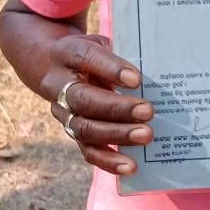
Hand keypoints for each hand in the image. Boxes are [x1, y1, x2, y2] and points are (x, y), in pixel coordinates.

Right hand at [41, 34, 153, 175]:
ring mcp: (64, 112)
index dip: (110, 69)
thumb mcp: (101, 44)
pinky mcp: (72, 133)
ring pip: (85, 128)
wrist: (53, 66)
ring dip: (117, 134)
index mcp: (67, 53)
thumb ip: (121, 56)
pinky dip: (109, 160)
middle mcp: (58, 86)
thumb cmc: (91, 55)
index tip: (136, 79)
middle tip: (148, 111)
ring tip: (146, 136)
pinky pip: (88, 150)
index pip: (86, 58)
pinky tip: (131, 166)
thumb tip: (155, 74)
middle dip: (117, 108)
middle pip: (84, 99)